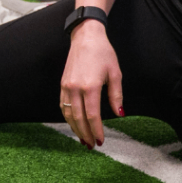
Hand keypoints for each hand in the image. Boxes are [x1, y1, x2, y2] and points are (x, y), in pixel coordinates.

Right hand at [58, 20, 123, 148]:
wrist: (85, 37)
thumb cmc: (103, 53)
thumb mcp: (115, 73)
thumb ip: (116, 96)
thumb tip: (119, 114)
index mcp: (90, 86)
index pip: (92, 115)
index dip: (96, 130)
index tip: (101, 140)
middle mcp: (75, 88)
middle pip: (79, 118)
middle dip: (85, 133)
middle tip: (92, 145)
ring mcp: (66, 86)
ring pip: (68, 114)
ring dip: (75, 128)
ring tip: (83, 139)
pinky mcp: (62, 84)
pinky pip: (63, 106)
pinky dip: (68, 118)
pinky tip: (74, 124)